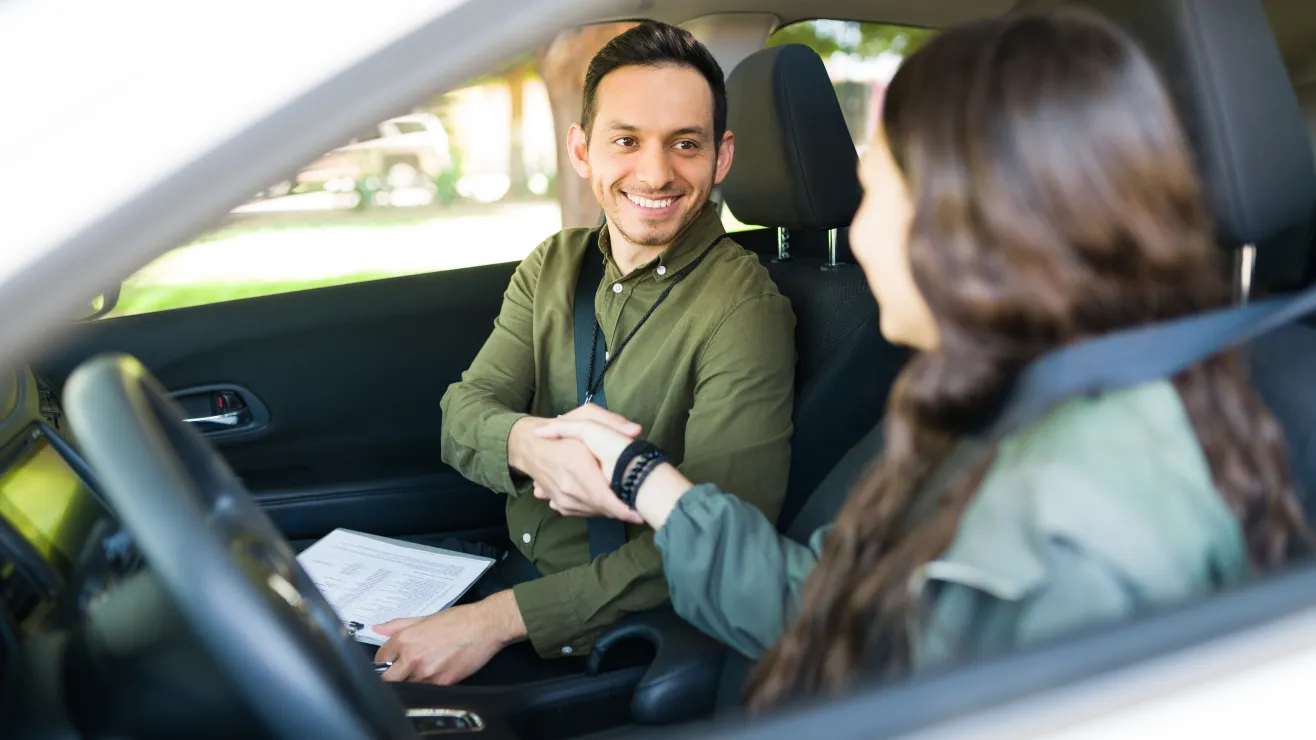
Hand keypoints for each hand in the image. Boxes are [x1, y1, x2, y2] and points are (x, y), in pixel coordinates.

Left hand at [373, 591, 523, 685]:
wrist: (485, 626)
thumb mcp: (425, 618)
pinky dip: (429, 683)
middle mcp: (412, 658)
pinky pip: (426, 690)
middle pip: (388, 679)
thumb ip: (398, 625)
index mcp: (405, 639)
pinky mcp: (441, 684)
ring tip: (426, 667)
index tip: (391, 660)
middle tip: (402, 670)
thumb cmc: (458, 620)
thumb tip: (377, 629)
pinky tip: (438, 670)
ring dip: (412, 680)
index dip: (384, 660)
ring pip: (407, 686)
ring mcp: (426, 673)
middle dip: (392, 675)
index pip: (380, 659)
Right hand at [536, 419, 694, 529]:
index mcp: (577, 465)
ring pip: (595, 512)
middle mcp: (569, 486)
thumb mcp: (585, 416)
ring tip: (628, 505)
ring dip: (612, 511)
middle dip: (623, 510)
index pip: (605, 496)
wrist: (528, 447)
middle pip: (603, 507)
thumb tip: (636, 431)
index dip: (624, 509)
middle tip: (641, 508)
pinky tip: (607, 502)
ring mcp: (563, 498)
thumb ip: (611, 421)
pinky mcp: (561, 505)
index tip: (641, 513)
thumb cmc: (561, 431)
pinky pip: (584, 513)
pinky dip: (598, 509)